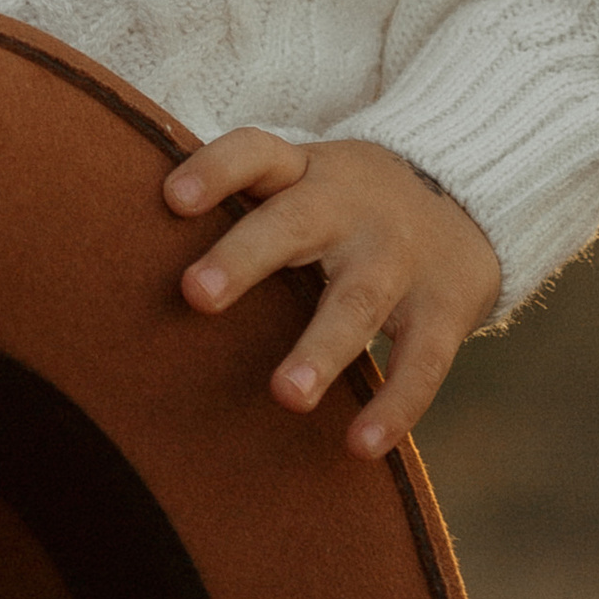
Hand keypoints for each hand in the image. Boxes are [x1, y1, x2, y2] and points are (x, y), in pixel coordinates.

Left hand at [164, 130, 499, 457]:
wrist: (469, 195)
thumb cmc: (348, 201)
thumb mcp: (303, 179)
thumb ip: (242, 207)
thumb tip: (129, 252)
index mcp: (306, 171)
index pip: (255, 152)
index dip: (214, 170)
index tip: (170, 199)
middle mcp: (349, 206)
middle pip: (294, 223)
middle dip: (246, 257)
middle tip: (196, 295)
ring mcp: (399, 256)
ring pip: (357, 299)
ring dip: (320, 348)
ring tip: (285, 396)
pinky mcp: (444, 307)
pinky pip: (422, 362)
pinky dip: (394, 405)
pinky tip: (359, 445)